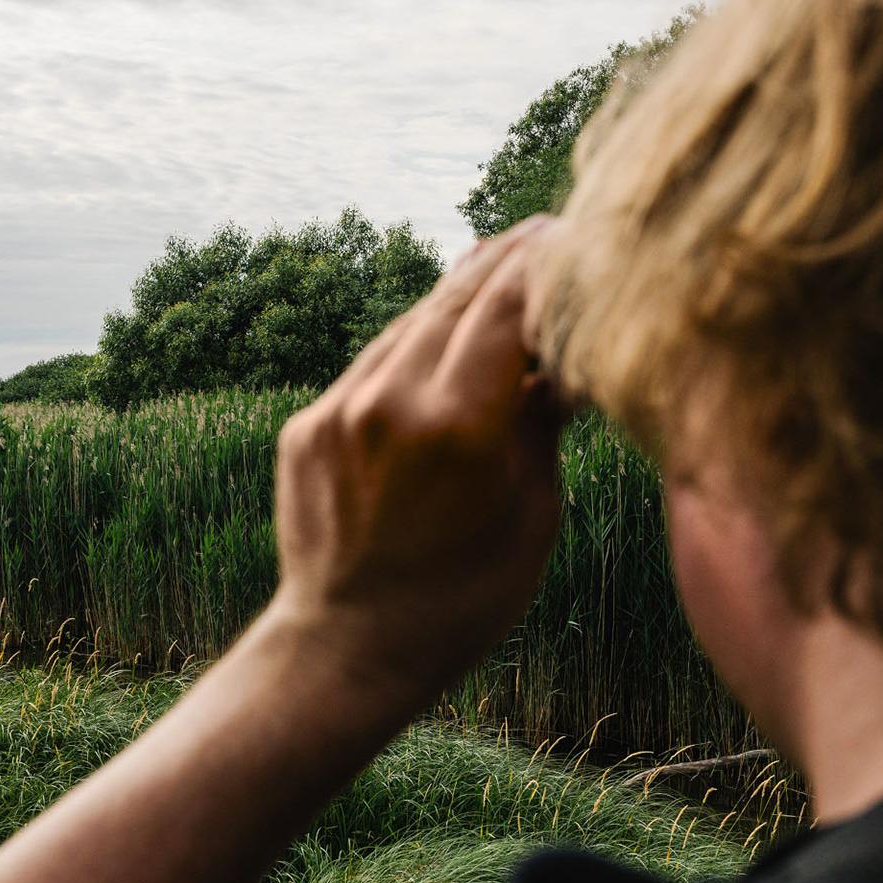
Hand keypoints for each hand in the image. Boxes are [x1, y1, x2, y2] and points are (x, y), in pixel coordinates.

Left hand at [266, 216, 565, 702]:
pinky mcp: (307, 424)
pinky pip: (371, 364)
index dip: (544, 262)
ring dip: (457, 298)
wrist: (347, 650)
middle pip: (457, 298)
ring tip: (500, 272)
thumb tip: (567, 355)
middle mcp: (389, 401)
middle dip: (506, 261)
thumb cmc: (462, 599)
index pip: (508, 304)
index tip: (575, 236)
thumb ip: (543, 422)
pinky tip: (443, 339)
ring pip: (410, 324)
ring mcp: (338, 409)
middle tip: (546, 233)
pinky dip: (413, 346)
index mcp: (457, 424)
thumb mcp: (532, 515)